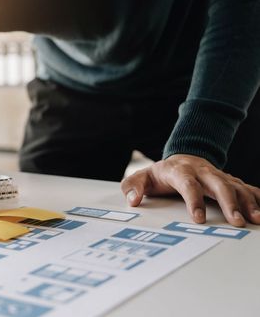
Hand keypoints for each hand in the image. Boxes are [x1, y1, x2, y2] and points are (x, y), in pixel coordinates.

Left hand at [121, 154, 259, 226]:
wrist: (181, 158)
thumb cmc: (161, 174)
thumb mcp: (142, 177)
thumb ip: (133, 186)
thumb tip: (133, 200)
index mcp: (180, 171)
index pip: (188, 185)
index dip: (194, 201)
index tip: (198, 219)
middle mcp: (202, 171)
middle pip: (219, 184)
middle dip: (229, 203)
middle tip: (236, 222)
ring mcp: (218, 175)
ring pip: (236, 186)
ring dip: (247, 202)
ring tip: (256, 219)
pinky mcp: (229, 180)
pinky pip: (246, 187)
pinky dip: (257, 197)